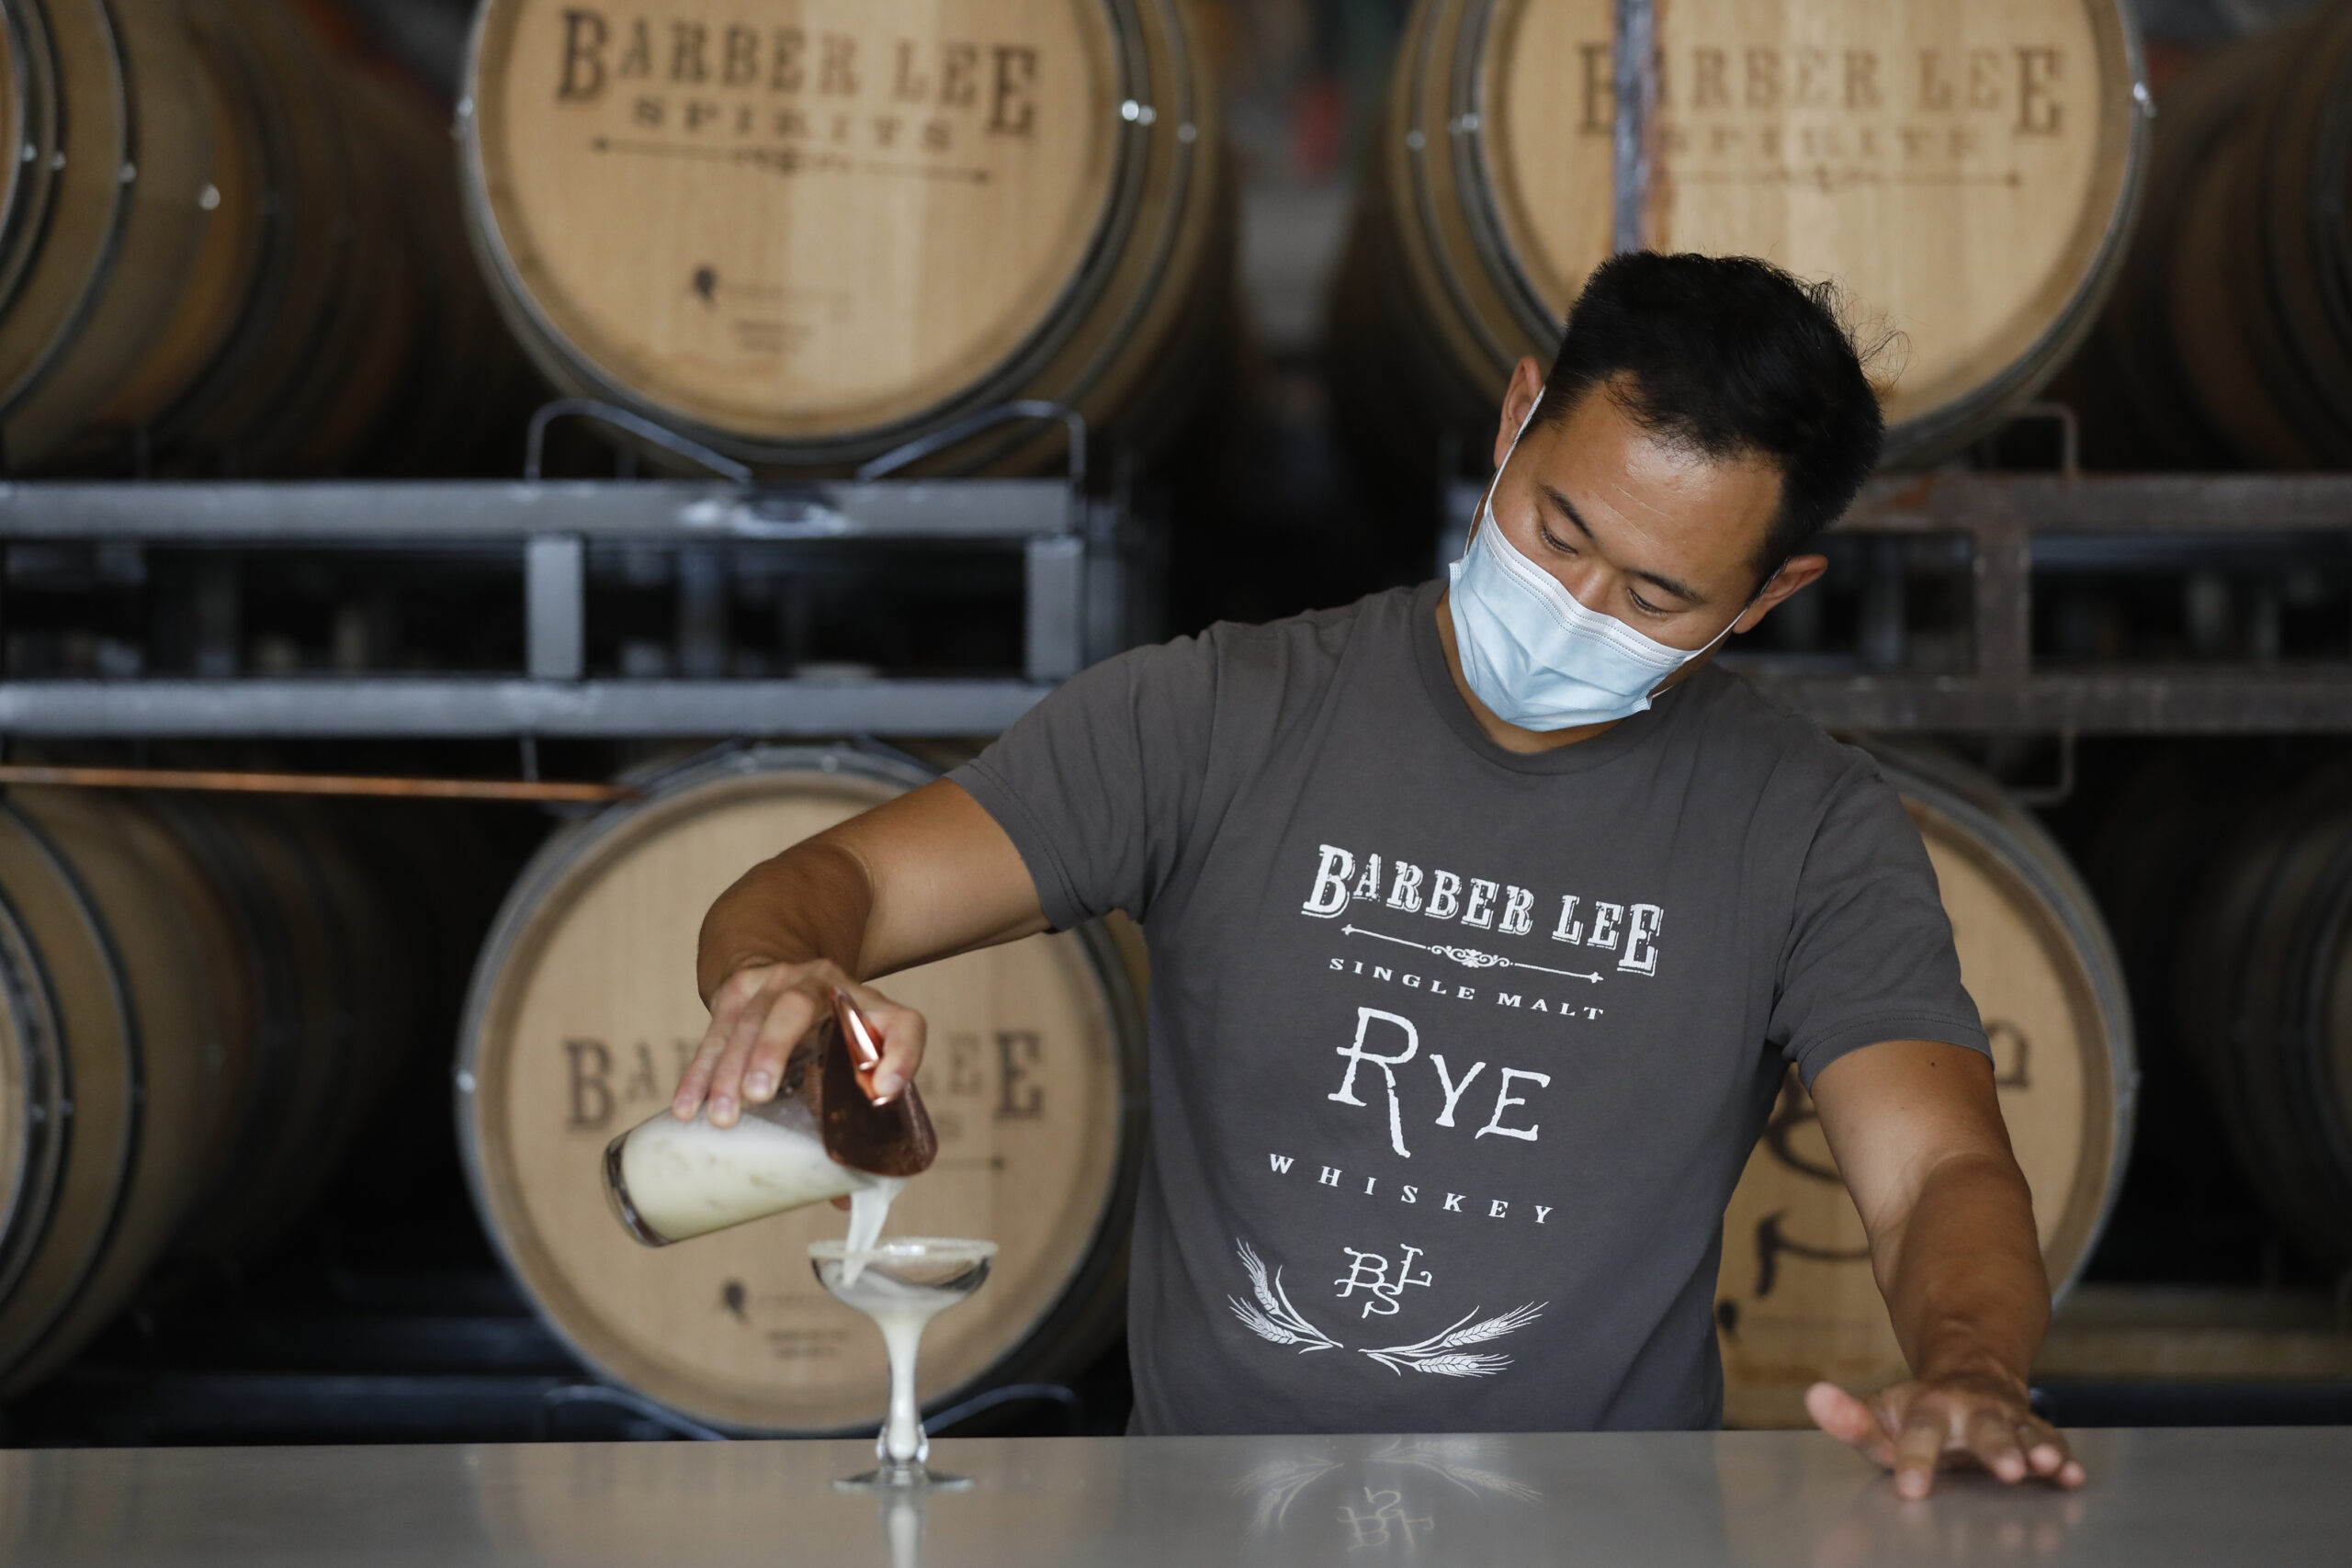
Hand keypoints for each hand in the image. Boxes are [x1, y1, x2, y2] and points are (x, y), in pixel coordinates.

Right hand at [671, 958, 928, 1128]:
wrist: (794, 979)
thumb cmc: (833, 1037)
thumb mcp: (853, 1064)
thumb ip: (854, 1123)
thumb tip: (844, 1199)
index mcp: (873, 1012)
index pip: (904, 1027)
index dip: (902, 1056)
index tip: (886, 1092)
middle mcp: (828, 985)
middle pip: (798, 1006)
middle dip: (774, 1049)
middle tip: (758, 1096)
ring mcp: (779, 980)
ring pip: (748, 1018)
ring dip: (729, 1068)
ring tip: (721, 1118)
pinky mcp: (740, 988)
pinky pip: (716, 1030)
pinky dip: (700, 1072)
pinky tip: (688, 1107)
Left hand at [1807, 1375, 2084, 1498]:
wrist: (1970, 1376)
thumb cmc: (1916, 1414)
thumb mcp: (1881, 1417)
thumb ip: (1850, 1420)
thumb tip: (1814, 1397)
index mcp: (1926, 1407)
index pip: (1918, 1434)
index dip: (1915, 1459)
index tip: (1911, 1488)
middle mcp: (1969, 1410)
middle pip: (1982, 1427)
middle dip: (1996, 1447)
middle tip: (2005, 1470)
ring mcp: (2006, 1419)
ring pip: (2024, 1433)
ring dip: (2037, 1449)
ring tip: (2049, 1466)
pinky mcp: (2034, 1431)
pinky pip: (2053, 1442)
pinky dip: (2065, 1458)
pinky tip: (2073, 1476)